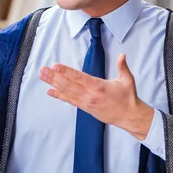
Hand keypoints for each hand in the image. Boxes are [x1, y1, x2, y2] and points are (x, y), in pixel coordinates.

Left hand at [39, 53, 153, 139]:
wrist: (129, 117)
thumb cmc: (128, 98)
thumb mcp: (127, 80)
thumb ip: (122, 67)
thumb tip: (122, 55)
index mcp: (99, 86)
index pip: (79, 77)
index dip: (67, 72)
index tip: (56, 66)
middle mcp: (90, 95)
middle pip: (68, 84)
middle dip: (54, 76)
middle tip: (42, 70)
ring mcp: (86, 102)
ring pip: (66, 92)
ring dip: (53, 83)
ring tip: (42, 76)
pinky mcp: (85, 108)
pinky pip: (70, 101)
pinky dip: (59, 96)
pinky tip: (49, 91)